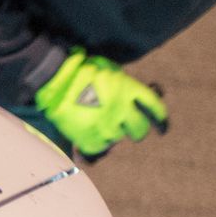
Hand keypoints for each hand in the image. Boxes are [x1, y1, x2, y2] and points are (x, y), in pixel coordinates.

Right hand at [34, 51, 169, 160]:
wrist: (53, 79)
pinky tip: (89, 135)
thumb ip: (123, 83)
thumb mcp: (109, 69)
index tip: (162, 126)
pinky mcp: (89, 137)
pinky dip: (96, 144)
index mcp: (129, 89)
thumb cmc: (80, 69)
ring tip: (100, 126)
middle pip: (140, 129)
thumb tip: (132, 97)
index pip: (154, 107)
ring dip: (112, 133)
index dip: (160, 118)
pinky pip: (99, 148)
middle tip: (131, 131)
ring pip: (118, 138)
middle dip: (137, 131)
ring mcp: (105, 125)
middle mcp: (122, 109)